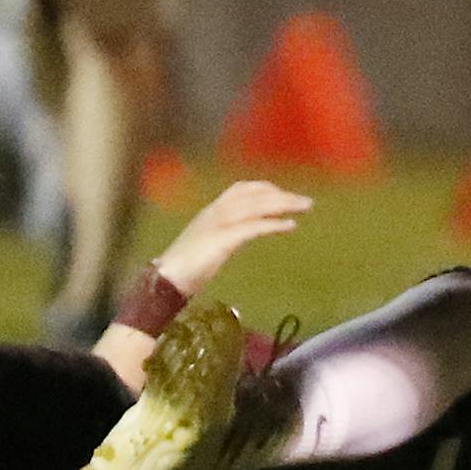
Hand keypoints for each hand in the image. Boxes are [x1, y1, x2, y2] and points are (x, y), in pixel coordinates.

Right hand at [153, 179, 311, 296]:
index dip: (266, 189)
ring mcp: (218, 224)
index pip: (242, 190)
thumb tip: (241, 235)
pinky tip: (290, 226)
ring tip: (304, 207)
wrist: (165, 280)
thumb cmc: (183, 268)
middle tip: (306, 201)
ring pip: (257, 206)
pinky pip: (253, 227)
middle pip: (255, 195)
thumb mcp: (206, 244)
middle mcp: (215, 212)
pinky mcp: (222, 239)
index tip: (285, 194)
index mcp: (211, 211)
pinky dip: (273, 223)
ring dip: (283, 204)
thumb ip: (222, 236)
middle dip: (282, 195)